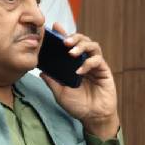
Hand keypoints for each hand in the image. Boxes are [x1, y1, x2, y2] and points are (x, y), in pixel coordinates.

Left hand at [39, 23, 119, 138]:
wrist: (93, 118)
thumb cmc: (78, 106)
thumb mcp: (60, 93)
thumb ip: (52, 81)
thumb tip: (40, 71)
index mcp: (73, 64)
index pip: (69, 45)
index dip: (63, 34)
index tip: (55, 27)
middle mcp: (84, 61)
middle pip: (82, 40)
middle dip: (73, 37)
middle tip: (64, 42)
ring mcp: (95, 65)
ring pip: (92, 45)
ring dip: (82, 46)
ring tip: (72, 53)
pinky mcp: (104, 70)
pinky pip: (97, 60)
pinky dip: (88, 62)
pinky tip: (80, 70)